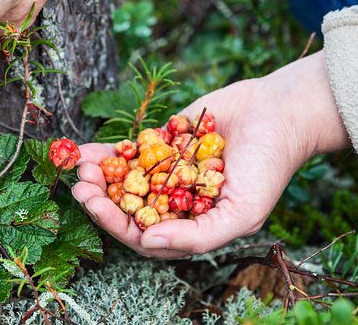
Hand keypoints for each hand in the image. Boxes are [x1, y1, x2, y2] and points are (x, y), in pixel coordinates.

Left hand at [72, 51, 349, 257]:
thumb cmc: (267, 168)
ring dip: (99, 176)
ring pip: (124, 180)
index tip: (93, 205)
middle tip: (80, 187)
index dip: (116, 224)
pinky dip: (106, 152)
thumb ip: (196, 236)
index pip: (145, 235)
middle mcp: (175, 202)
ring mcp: (167, 172)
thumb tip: (147, 244)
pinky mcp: (163, 144)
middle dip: (101, 200)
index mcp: (191, 225)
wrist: (278, 113)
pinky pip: (129, 152)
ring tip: (80, 166)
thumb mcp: (241, 214)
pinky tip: (82, 150)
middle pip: (128, 208)